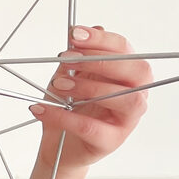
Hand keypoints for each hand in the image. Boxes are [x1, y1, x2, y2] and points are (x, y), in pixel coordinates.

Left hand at [30, 25, 152, 170]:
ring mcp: (128, 120)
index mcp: (127, 75)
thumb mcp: (67, 77)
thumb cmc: (69, 109)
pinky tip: (42, 109)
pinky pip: (91, 128)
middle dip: (100, 60)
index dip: (101, 40)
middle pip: (137, 71)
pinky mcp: (112, 141)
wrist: (59, 148)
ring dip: (89, 87)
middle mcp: (135, 95)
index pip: (125, 50)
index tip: (74, 34)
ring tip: (58, 84)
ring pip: (125, 98)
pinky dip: (63, 117)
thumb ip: (77, 58)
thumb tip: (92, 29)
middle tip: (67, 58)